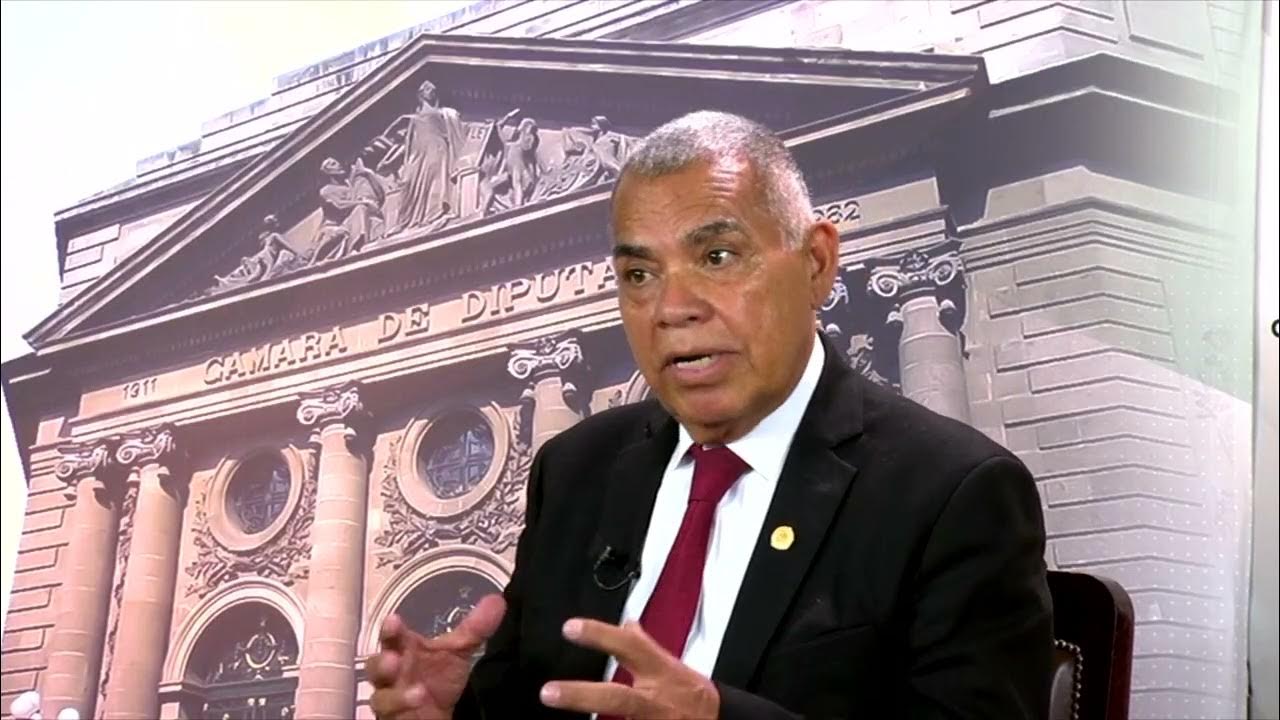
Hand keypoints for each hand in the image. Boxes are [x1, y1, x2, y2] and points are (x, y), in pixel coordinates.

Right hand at [367, 594, 505, 719]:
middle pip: (375, 667)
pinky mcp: (393, 718)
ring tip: (418, 691)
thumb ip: (475, 628)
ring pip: (380, 698)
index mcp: (403, 650)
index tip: (394, 620)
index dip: (390, 629)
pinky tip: (419, 702)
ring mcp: (390, 699)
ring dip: (395, 695)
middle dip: (381, 663)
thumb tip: (497, 600)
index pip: (391, 637)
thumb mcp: (458, 651)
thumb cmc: (439, 676)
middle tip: (392, 658)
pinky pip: (389, 716)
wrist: (436, 713)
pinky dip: (403, 709)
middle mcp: (391, 674)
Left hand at [540, 619, 719, 719]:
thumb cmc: (690, 691)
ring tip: (554, 713)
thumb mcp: (670, 663)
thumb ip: (645, 646)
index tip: (569, 628)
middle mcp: (654, 699)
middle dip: (582, 696)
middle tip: (547, 693)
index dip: (600, 636)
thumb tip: (627, 623)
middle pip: (617, 697)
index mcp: (659, 672)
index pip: (629, 647)